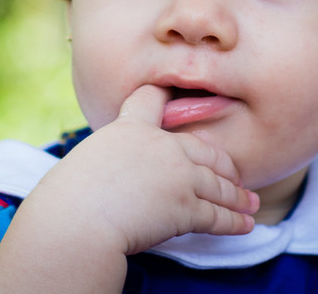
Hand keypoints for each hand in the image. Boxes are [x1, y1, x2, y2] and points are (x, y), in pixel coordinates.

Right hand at [0, 85, 257, 293]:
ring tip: (249, 202)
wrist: (77, 218)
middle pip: (204, 150)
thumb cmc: (68, 197)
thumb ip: (106, 163)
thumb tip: (106, 181)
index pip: (150, 100)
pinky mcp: (186, 207)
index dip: (164, 95)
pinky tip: (245, 224)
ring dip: (237, 196)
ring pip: (218, 185)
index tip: (176, 93)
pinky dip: (234, 222)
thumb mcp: (84, 164)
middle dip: (223, 164)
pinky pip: (218, 216)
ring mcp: (177, 176)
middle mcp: (160, 146)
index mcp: (129, 129)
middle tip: (233, 173)